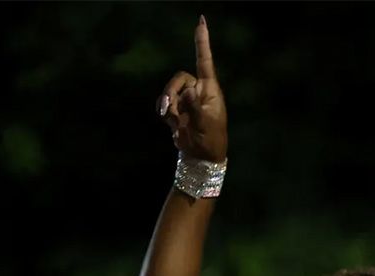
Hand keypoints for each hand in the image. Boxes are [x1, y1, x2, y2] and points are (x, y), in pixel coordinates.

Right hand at [160, 17, 227, 162]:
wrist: (201, 156)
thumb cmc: (210, 139)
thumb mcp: (204, 124)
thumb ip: (194, 107)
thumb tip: (188, 91)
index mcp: (210, 89)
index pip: (204, 60)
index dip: (202, 41)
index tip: (201, 21)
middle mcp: (198, 91)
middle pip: (179, 77)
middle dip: (171, 91)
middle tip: (167, 109)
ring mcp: (186, 100)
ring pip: (169, 91)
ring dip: (167, 106)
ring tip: (173, 122)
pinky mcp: (176, 109)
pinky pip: (164, 104)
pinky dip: (165, 114)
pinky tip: (172, 126)